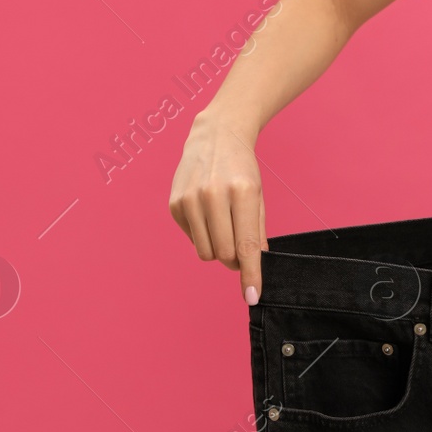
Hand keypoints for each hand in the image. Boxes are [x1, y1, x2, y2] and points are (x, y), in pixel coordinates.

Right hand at [168, 110, 266, 304]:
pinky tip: (207, 212)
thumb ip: (258, 232)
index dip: (251, 274)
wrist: (215, 135)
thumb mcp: (258, 195)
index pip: (247, 245)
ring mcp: (189, 200)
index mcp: (241, 192)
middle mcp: (212, 195)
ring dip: (218, 248)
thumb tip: (254, 265)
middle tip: (240, 248)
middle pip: (224, 254)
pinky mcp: (174, 204)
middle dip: (234, 260)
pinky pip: (192, 238)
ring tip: (224, 225)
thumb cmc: (242, 168)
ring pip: (206, 252)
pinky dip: (202, 234)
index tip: (252, 296)